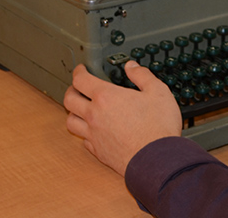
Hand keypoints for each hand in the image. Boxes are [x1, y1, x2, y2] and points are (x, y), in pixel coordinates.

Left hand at [63, 61, 183, 175]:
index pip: (81, 80)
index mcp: (106, 97)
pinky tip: (92, 131)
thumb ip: (142, 76)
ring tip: (80, 109)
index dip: (78, 71)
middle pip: (69, 100)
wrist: (156, 159)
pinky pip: (83, 140)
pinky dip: (84, 133)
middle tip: (77, 87)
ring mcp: (94, 135)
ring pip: (70, 121)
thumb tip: (131, 67)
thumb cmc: (158, 126)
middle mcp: (94, 115)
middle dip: (71, 90)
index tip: (81, 69)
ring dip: (73, 112)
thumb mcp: (158, 92)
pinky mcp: (98, 151)